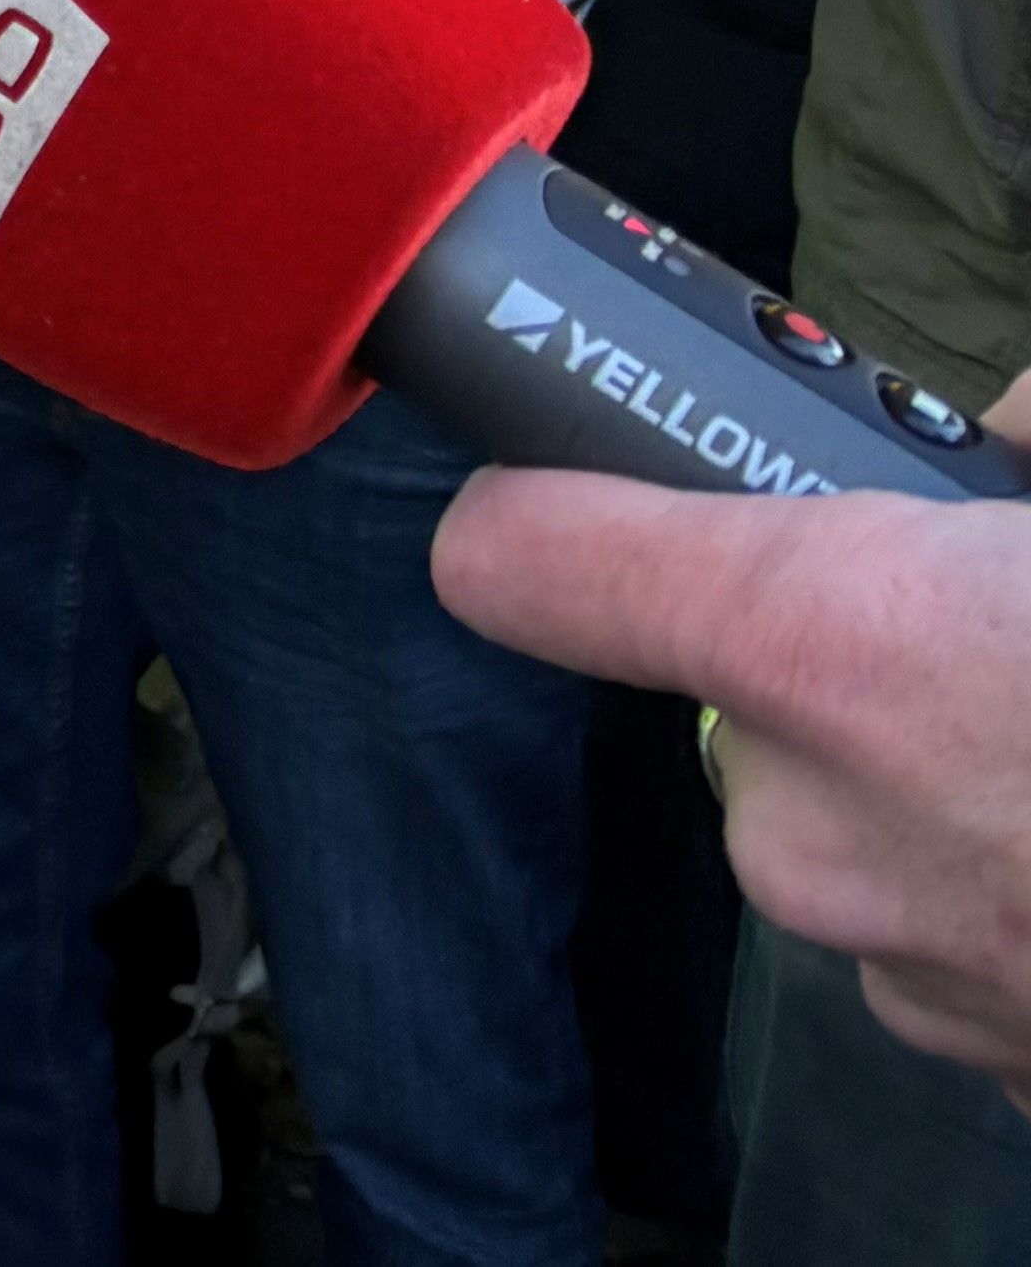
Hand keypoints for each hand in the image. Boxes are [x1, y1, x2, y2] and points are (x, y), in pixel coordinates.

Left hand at [434, 381, 1030, 1082]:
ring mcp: (905, 971)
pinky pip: (960, 931)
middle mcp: (812, 823)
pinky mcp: (997, 1073)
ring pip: (861, 822)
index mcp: (823, 648)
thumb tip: (1005, 427)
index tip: (594, 477)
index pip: (520, 557)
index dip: (552, 504)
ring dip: (956, 772)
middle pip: (739, 696)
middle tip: (1005, 615)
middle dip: (855, 648)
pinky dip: (1028, 883)